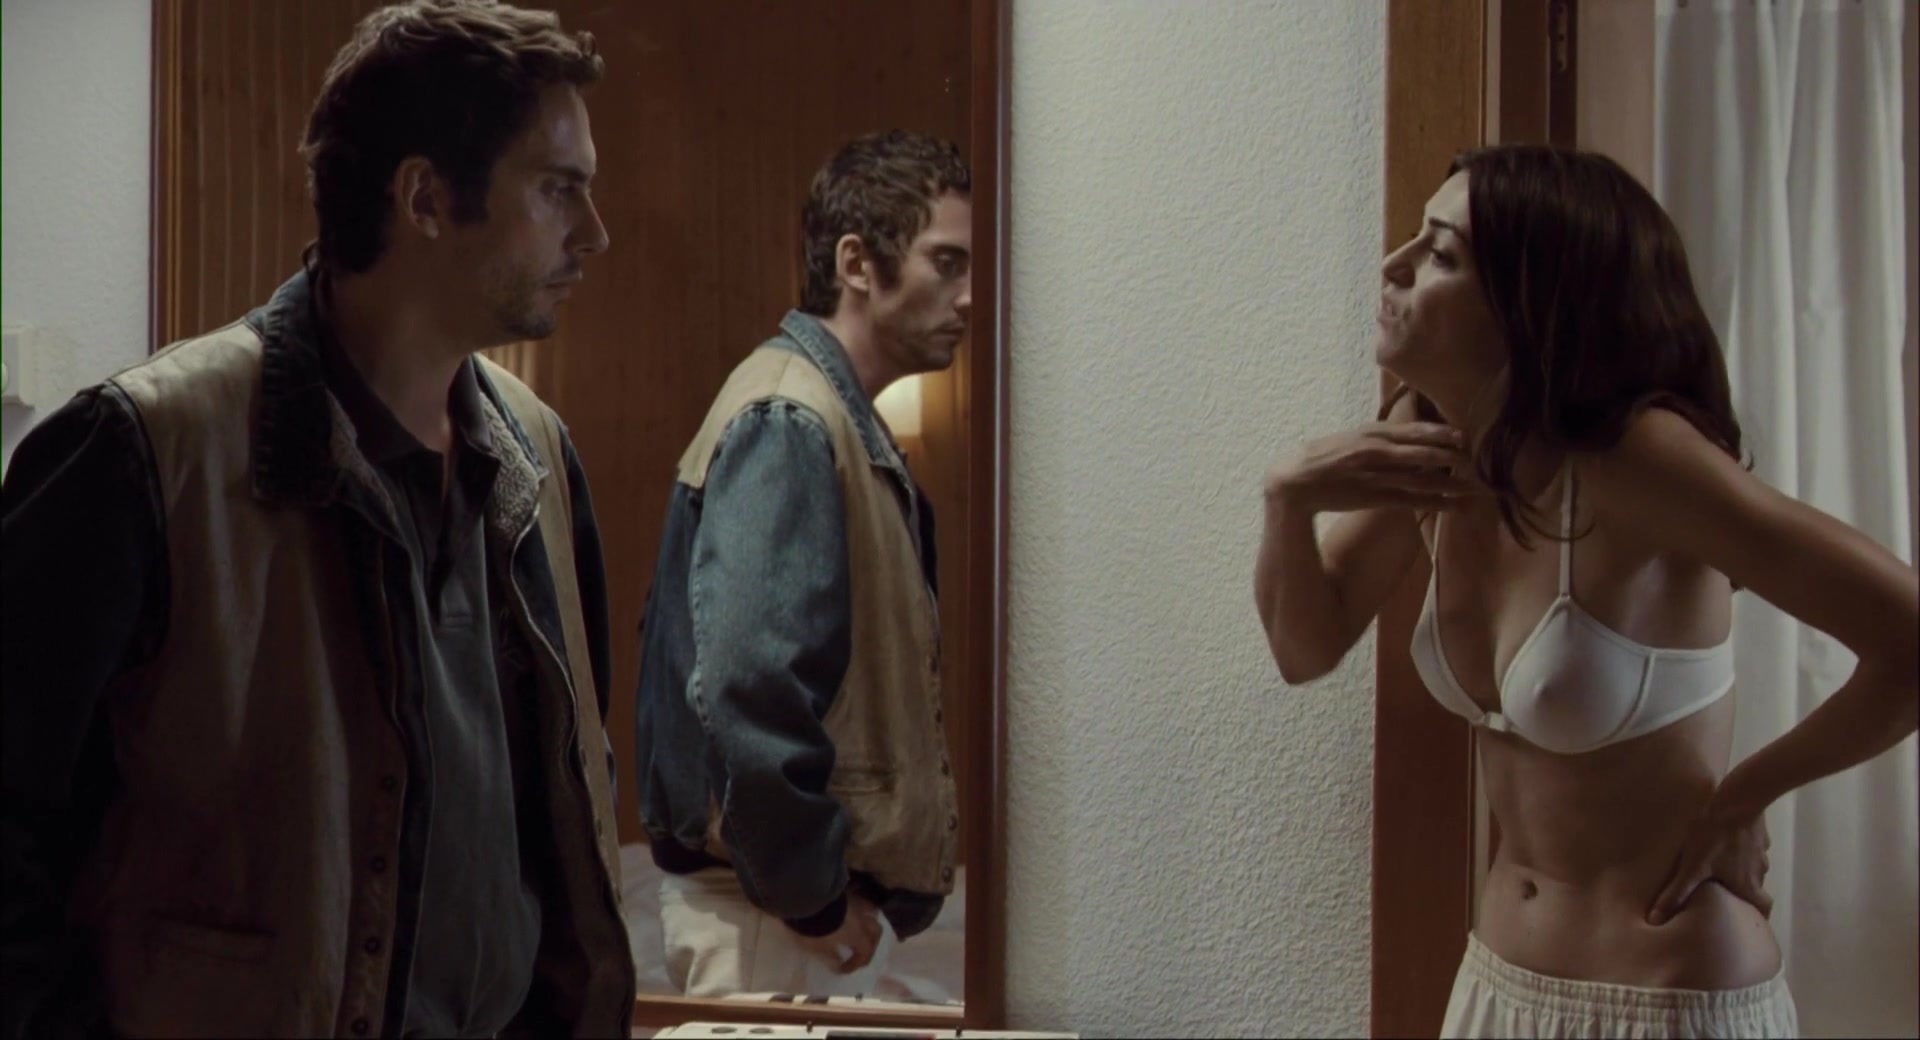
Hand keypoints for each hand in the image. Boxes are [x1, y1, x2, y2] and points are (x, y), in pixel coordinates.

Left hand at [799, 894, 882, 973]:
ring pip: (870, 914)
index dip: (856, 963)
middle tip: (860, 952)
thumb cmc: (815, 929)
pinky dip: (858, 911)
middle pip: (876, 932)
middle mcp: (861, 920)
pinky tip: (849, 914)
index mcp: (857, 935)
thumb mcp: (819, 948)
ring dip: (867, 924)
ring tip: (858, 931)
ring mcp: (854, 905)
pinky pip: (858, 903)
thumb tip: (838, 964)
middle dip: (871, 943)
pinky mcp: (845, 895)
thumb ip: (831, 957)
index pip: (865, 952)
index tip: (843, 969)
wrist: (807, 901)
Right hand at [1266, 421, 1477, 513]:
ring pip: (1424, 477)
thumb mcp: (1347, 439)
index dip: (1440, 434)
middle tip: (1481, 461)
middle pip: (1425, 452)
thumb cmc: (1319, 459)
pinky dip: (1435, 502)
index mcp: (1371, 433)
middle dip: (1455, 457)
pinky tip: (1454, 506)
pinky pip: (1411, 500)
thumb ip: (1373, 439)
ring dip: (1453, 483)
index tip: (1463, 437)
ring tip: (1478, 488)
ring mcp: (1377, 474)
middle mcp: (1378, 451)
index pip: (1414, 431)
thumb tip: (1395, 440)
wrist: (1293, 482)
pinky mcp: (1373, 497)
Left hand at [1647, 804, 1772, 925]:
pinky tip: (1724, 844)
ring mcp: (1761, 851)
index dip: (1758, 917)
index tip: (1748, 921)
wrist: (1738, 799)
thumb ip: (1677, 893)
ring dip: (1738, 871)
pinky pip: (1750, 848)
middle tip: (1723, 894)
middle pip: (1754, 889)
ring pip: (1751, 868)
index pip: (1763, 908)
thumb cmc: (1715, 837)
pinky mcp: (1758, 833)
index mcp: (1749, 884)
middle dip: (1741, 893)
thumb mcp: (1692, 867)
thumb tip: (1657, 920)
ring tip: (1718, 869)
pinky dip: (1739, 852)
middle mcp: (1760, 871)